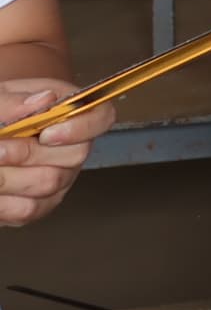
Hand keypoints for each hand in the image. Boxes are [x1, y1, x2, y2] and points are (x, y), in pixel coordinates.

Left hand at [0, 82, 113, 225]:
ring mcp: (59, 177)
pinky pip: (28, 209)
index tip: (46, 133)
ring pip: (49, 183)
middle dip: (28, 153)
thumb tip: (44, 99)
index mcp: (69, 111)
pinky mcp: (40, 204)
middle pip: (75, 155)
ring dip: (8, 177)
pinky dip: (2, 201)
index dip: (82, 127)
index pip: (101, 117)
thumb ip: (13, 101)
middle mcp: (72, 146)